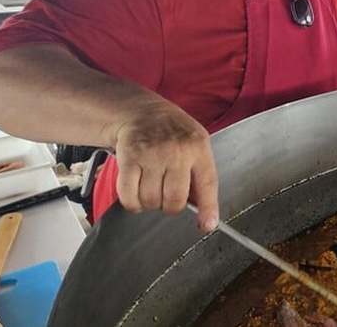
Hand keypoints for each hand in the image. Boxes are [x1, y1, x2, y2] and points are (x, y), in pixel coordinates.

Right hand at [112, 100, 218, 231]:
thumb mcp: (197, 143)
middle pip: (175, 200)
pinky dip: (132, 203)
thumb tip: (204, 212)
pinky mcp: (128, 158)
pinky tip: (136, 192)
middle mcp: (176, 151)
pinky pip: (129, 196)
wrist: (142, 111)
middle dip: (170, 207)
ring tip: (152, 189)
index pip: (207, 183)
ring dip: (150, 204)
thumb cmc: (173, 132)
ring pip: (151, 201)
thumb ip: (201, 174)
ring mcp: (151, 154)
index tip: (207, 224)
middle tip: (167, 197)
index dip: (208, 208)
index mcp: (198, 147)